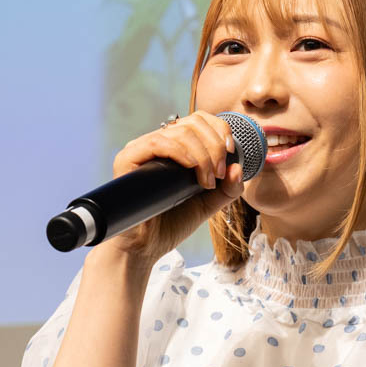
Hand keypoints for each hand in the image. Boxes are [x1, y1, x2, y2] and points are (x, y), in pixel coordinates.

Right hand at [88, 111, 244, 269]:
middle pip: (193, 122)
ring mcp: (141, 149)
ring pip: (179, 131)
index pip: (198, 119)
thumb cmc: (172, 223)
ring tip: (207, 181)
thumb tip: (238, 167)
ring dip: (202, 154)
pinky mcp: (127, 159)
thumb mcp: (208, 203)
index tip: (231, 150)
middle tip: (219, 175)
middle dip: (214, 146)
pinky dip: (181, 151)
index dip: (219, 129)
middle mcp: (157, 143)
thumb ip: (227, 189)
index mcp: (174, 147)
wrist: (146, 247)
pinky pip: (157, 142)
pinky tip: (192, 168)